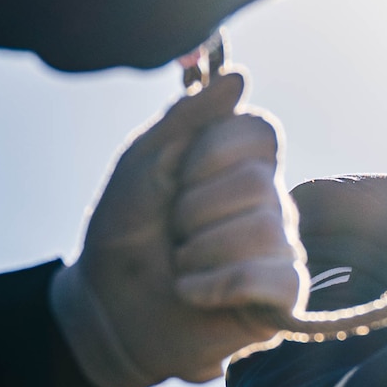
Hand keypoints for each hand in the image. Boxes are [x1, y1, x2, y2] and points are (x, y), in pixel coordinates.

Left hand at [51, 73, 307, 386]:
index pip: (262, 130)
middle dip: (194, 210)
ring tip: (182, 267)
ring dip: (200, 252)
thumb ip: (187, 119)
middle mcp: (272, 205)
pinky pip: (273, 279)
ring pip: (262, 230)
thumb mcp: (141, 165)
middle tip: (173, 233)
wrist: (103, 310)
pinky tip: (195, 293)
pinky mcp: (283, 300)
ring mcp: (282, 252)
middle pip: (256, 183)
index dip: (212, 152)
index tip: (176, 176)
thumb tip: (241, 77)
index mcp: (242, 167)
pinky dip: (217, 286)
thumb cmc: (125, 235)